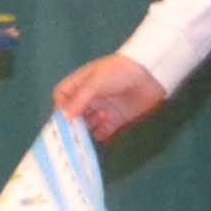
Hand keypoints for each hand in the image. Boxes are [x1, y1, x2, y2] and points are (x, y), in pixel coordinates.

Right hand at [51, 54, 166, 143]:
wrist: (150, 74)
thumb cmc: (118, 72)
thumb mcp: (95, 82)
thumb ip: (79, 100)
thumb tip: (64, 117)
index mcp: (81, 84)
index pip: (63, 96)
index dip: (60, 107)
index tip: (63, 118)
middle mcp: (90, 97)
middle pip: (74, 113)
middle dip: (72, 123)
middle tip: (72, 134)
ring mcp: (103, 108)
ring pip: (88, 124)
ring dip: (87, 130)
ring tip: (90, 134)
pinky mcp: (117, 119)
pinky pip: (104, 132)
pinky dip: (100, 137)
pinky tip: (101, 139)